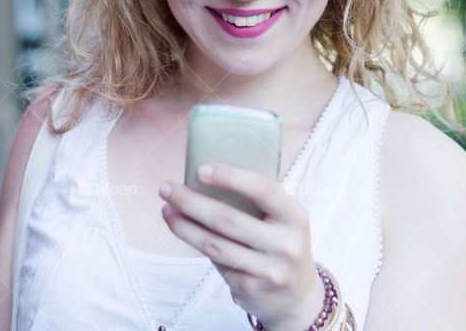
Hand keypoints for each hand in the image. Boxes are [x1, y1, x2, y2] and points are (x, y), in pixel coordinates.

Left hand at [159, 163, 325, 330]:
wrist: (298, 296)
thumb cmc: (283, 244)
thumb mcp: (284, 221)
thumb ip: (258, 203)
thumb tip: (206, 180)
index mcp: (295, 217)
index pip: (263, 189)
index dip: (231, 177)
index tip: (201, 169)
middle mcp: (285, 245)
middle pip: (227, 219)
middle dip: (190, 201)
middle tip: (166, 188)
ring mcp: (267, 270)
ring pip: (214, 245)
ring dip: (184, 226)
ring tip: (167, 210)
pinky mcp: (248, 288)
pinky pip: (215, 262)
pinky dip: (196, 244)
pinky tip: (184, 230)